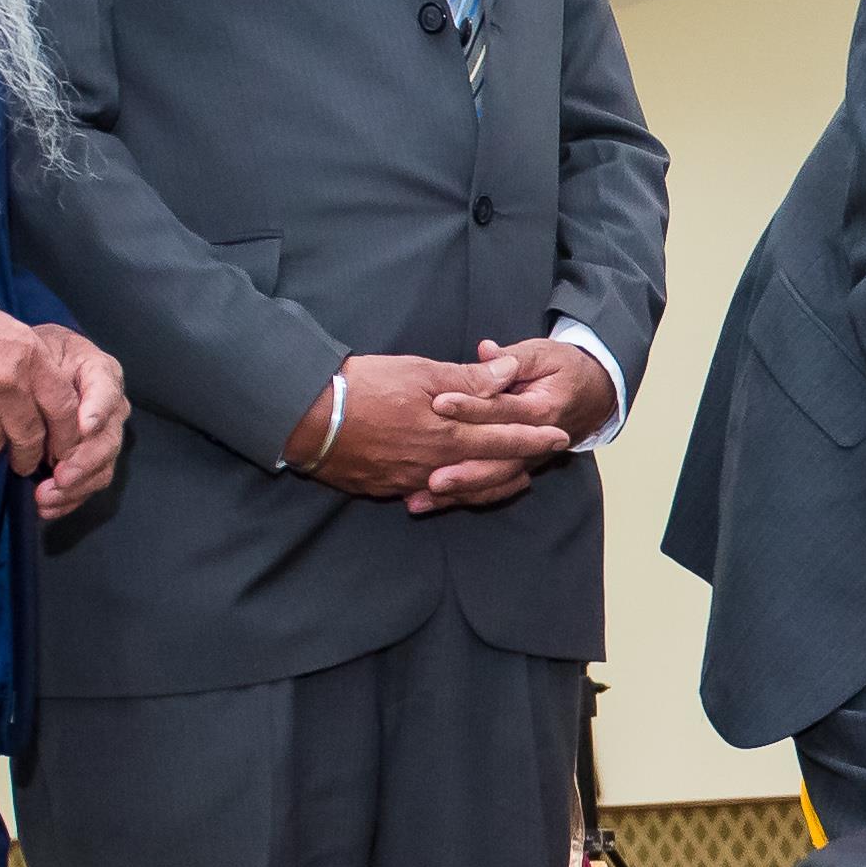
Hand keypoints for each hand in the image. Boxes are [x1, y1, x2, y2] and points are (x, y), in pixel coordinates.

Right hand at [0, 273, 50, 471]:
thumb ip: (26, 361)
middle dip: (28, 454)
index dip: (67, 433)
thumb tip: (42, 390)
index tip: (64, 446)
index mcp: (27, 358)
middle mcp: (5, 387)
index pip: (64, 408)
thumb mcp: (1, 325)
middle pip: (29, 438)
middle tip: (24, 461)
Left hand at [25, 327, 125, 518]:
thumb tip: (56, 410)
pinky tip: (48, 507)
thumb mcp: (40, 349)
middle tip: (59, 476)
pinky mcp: (93, 458)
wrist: (36, 366)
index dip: (97, 411)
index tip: (84, 429)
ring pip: (102, 467)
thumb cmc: (37, 355)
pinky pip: (90, 483)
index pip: (106, 391)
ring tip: (46, 498)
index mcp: (102, 373)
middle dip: (84, 461)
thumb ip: (48, 372)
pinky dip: (70, 500)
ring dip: (76, 487)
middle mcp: (111, 406)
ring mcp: (105, 435)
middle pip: (108, 439)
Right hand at [283, 351, 540, 501]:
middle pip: (489, 465)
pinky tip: (455, 488)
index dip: (532, 434)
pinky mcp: (386, 487)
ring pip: (463, 485)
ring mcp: (410, 481)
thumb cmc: (363, 387)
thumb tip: (509, 373)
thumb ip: (468, 380)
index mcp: (449, 434)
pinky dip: (450, 490)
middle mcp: (436, 464)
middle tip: (550, 454)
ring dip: (491, 479)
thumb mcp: (421, 372)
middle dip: (522, 459)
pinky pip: (428, 493)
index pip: (502, 435)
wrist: (306, 419)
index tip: (559, 434)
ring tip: (515, 477)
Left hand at [421, 337, 616, 510]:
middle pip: (497, 459)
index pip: (502, 409)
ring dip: (459, 491)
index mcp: (542, 410)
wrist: (595, 394)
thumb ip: (512, 356)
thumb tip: (487, 351)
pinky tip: (433, 502)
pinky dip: (464, 497)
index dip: (471, 406)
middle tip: (429, 474)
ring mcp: (529, 460)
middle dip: (463, 469)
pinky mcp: (519, 468)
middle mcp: (538, 443)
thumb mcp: (543, 354)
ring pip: (493, 481)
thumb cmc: (565, 370)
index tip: (439, 403)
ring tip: (422, 496)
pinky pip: (492, 488)